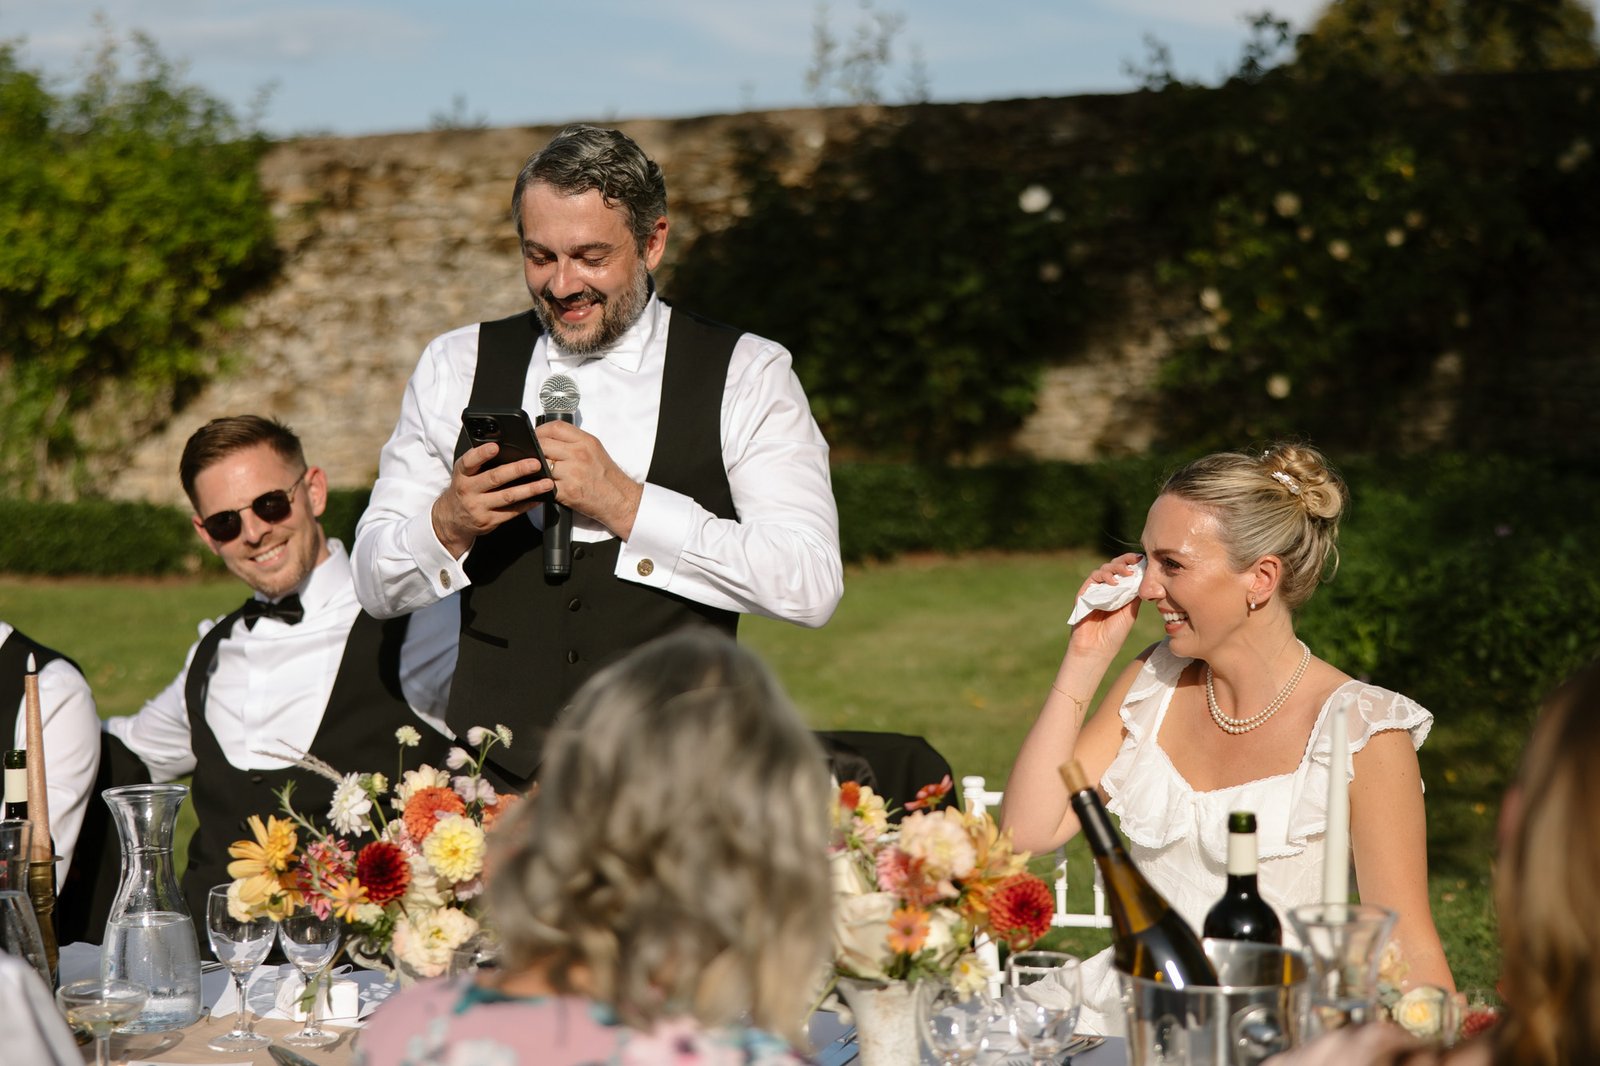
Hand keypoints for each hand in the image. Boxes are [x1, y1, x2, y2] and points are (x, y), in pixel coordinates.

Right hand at [430, 442, 552, 557]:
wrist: (452, 518)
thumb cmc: (464, 489)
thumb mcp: (465, 473)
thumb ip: (480, 462)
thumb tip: (506, 447)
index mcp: (462, 474)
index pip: (469, 461)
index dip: (482, 454)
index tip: (495, 447)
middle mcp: (468, 490)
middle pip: (494, 478)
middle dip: (517, 470)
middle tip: (535, 463)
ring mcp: (478, 507)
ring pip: (507, 497)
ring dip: (529, 489)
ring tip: (546, 483)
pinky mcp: (488, 521)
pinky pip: (511, 512)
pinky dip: (527, 504)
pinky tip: (539, 498)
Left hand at [535, 420, 643, 539]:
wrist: (620, 500)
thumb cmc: (607, 477)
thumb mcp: (595, 450)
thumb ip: (574, 442)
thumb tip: (549, 439)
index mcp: (586, 442)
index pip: (555, 427)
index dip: (540, 431)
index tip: (536, 437)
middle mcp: (579, 455)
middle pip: (544, 444)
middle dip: (534, 450)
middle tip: (533, 456)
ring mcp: (573, 473)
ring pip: (541, 464)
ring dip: (537, 469)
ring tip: (539, 472)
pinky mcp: (568, 491)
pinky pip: (545, 485)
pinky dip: (541, 485)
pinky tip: (544, 485)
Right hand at [1067, 551, 1144, 657]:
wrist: (1098, 648)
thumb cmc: (1115, 633)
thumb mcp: (1131, 611)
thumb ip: (1135, 593)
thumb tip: (1145, 576)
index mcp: (1120, 591)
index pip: (1126, 571)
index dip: (1133, 563)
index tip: (1144, 559)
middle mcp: (1107, 588)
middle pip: (1115, 566)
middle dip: (1125, 560)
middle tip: (1135, 560)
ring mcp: (1096, 590)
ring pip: (1104, 569)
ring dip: (1116, 567)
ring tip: (1126, 573)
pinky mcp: (1085, 593)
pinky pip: (1093, 578)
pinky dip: (1104, 576)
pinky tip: (1114, 582)